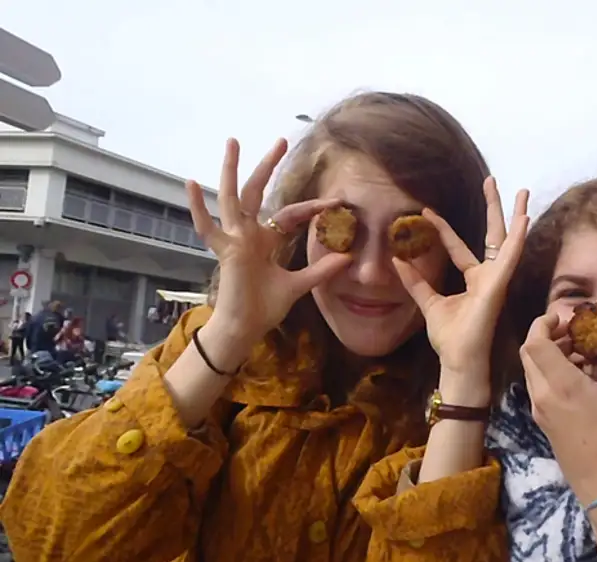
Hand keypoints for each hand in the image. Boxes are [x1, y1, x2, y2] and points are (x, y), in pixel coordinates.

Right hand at [187, 138, 350, 348]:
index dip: (313, 208)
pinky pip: (208, 227)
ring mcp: (234, 239)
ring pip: (232, 197)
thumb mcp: (300, 285)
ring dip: (232, 170)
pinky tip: (191, 183)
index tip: (335, 203)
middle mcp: (248, 233)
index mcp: (265, 240)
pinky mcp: (224, 251)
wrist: (245, 328)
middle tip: (280, 141)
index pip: (290, 213)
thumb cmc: (265, 307)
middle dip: (268, 166)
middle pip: (258, 192)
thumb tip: (348, 258)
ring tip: (233, 142)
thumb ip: (321, 271)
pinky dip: (198, 207)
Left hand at [393, 177, 529, 397]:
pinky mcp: (499, 286)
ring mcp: (497, 280)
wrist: (458, 361)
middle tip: (492, 181)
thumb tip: (397, 259)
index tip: (426, 212)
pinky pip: (509, 258)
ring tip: (522, 191)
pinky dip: (518, 238)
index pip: (458, 247)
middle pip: (493, 235)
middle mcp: (489, 277)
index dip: (443, 229)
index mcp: (475, 280)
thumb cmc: (449, 339)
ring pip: (507, 241)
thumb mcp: (428, 303)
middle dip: (494, 208)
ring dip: (516, 215)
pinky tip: (524, 218)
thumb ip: (416, 282)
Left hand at [519, 313, 596, 505]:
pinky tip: (574, 374)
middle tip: (570, 332)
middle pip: (527, 352)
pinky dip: (547, 370)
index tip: (562, 318)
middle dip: (544, 334)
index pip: (534, 343)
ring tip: (576, 351)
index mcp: (562, 384)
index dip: (542, 323)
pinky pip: (535, 383)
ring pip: (529, 368)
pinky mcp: (539, 418)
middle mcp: (542, 393)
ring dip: (546, 353)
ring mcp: (538, 407)